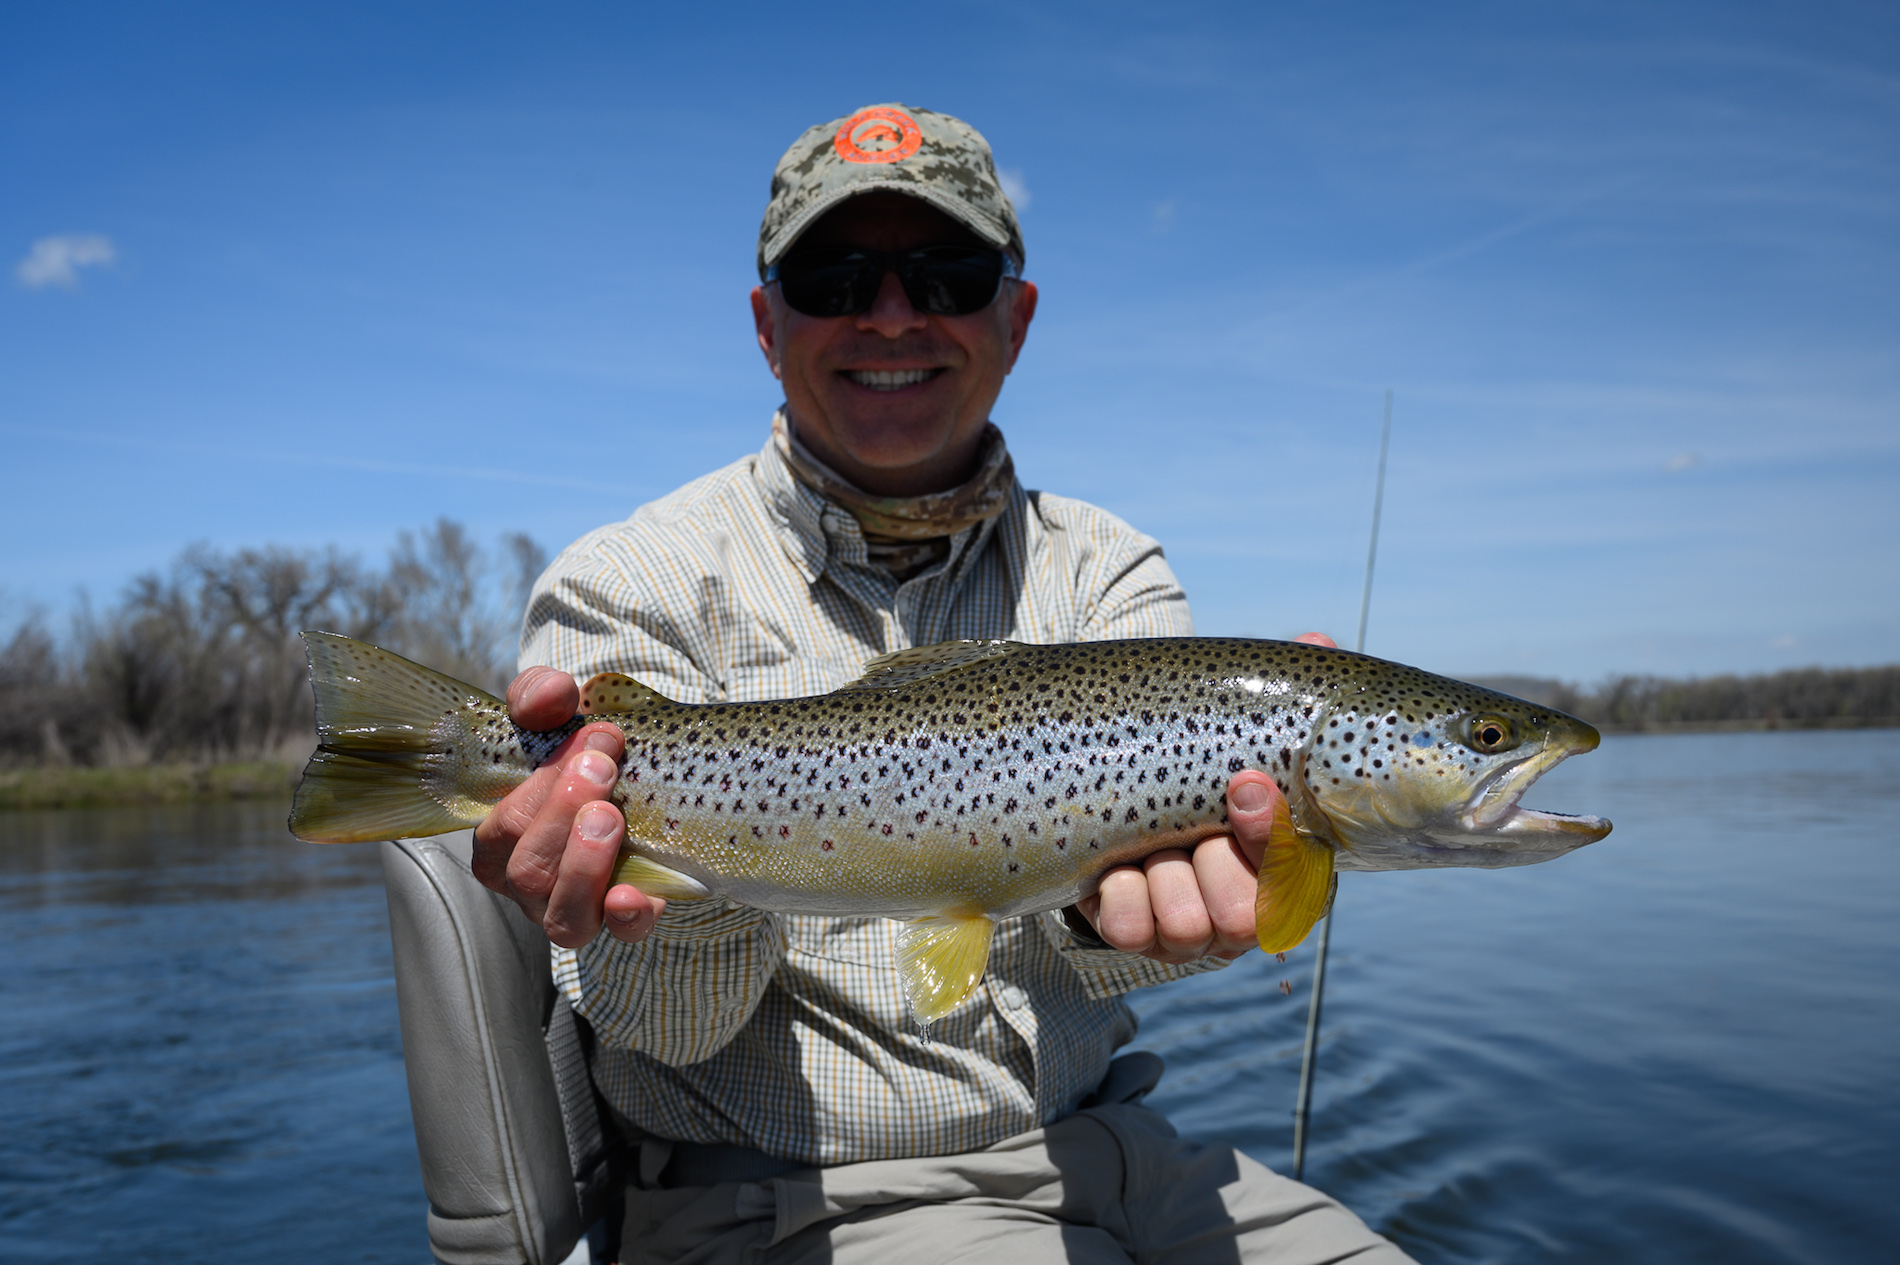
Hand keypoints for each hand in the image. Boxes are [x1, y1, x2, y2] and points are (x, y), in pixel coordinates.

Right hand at [470, 666, 665, 947]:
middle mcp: (529, 884)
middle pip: (527, 871)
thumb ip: (541, 695)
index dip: (541, 787)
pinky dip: (626, 919)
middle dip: (563, 815)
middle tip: (604, 767)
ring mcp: (576, 907)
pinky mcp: (627, 917)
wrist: (646, 768)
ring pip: (562, 915)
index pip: (501, 829)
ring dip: (584, 865)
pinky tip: (634, 895)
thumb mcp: (558, 710)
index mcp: (502, 840)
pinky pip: (621, 935)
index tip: (595, 737)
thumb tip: (549, 697)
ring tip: (611, 817)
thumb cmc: (585, 745)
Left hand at [1073, 629, 1337, 962]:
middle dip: (1209, 863)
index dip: (1270, 834)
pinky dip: (1117, 893)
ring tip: (1147, 844)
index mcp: (1285, 864)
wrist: (1107, 787)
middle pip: (1244, 916)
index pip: (1298, 874)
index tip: (1244, 785)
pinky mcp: (1133, 936)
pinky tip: (1113, 867)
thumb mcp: (1230, 724)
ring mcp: (1188, 930)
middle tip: (1188, 828)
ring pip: (1185, 924)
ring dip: (1160, 874)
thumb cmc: (1190, 757)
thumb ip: (1276, 692)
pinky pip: (1127, 930)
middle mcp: (1244, 911)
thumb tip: (1317, 641)